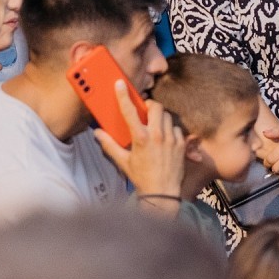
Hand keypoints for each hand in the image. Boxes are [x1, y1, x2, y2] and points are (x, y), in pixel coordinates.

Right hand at [93, 81, 185, 208]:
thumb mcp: (123, 161)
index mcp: (140, 138)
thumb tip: (97, 133)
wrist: (162, 193)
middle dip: (150, 106)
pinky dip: (170, 129)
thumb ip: (109, 145)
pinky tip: (165, 137)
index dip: (124, 95)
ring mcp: (171, 139)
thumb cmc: (142, 178)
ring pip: (167, 116)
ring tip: (155, 125)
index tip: (121, 84)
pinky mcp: (181, 145)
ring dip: (160, 117)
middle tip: (145, 111)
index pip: (130, 111)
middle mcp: (157, 136)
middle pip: (156, 107)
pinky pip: (177, 128)